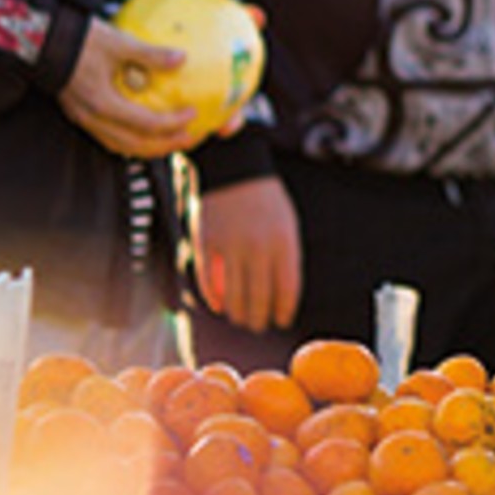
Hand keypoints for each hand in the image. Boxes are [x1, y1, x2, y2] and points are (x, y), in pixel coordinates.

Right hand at [60, 20, 198, 157]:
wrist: (43, 39)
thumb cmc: (79, 38)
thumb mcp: (118, 42)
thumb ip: (149, 53)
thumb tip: (181, 58)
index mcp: (101, 103)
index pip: (145, 124)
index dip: (172, 124)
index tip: (193, 114)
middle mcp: (91, 117)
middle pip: (134, 145)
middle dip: (165, 145)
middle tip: (190, 137)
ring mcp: (83, 119)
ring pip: (120, 145)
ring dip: (148, 147)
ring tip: (171, 140)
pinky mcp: (80, 114)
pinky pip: (109, 137)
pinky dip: (131, 139)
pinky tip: (145, 131)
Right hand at [194, 175, 302, 331]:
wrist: (234, 168)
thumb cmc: (265, 199)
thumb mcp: (286, 223)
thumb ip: (286, 256)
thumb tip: (284, 294)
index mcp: (284, 241)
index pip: (287, 288)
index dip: (284, 310)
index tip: (282, 321)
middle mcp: (258, 247)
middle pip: (259, 298)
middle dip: (260, 319)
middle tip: (259, 326)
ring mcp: (230, 246)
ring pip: (234, 295)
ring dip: (238, 314)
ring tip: (241, 319)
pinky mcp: (207, 244)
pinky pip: (209, 282)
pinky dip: (214, 299)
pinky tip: (220, 306)